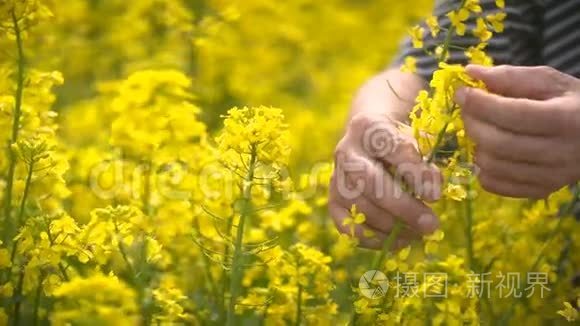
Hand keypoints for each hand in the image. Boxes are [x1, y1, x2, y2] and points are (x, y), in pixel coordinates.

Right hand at [329, 111, 441, 248]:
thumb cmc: (402, 142)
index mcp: (369, 127)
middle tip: (430, 224)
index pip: (389, 148)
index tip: (436, 195)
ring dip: (391, 226)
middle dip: (402, 206)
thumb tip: (431, 192)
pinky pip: (346, 226)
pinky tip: (397, 241)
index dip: (413, 172)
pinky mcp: (333, 201)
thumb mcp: (418, 141)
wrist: (372, 142)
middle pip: (369, 180)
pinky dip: (373, 238)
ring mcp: (336, 177)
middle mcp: (346, 151)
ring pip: (358, 206)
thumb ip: (426, 163)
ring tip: (419, 233)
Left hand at [456, 65, 579, 197]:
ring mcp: (552, 176)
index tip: (463, 92)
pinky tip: (487, 151)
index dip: (480, 103)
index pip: (512, 113)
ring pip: (494, 166)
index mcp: (566, 118)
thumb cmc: (573, 103)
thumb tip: (471, 72)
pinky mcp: (541, 190)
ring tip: (480, 129)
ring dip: (476, 145)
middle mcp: (561, 153)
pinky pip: (497, 185)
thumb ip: (510, 76)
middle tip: (467, 110)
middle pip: (499, 143)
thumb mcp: (549, 81)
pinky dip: (483, 169)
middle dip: (473, 123)